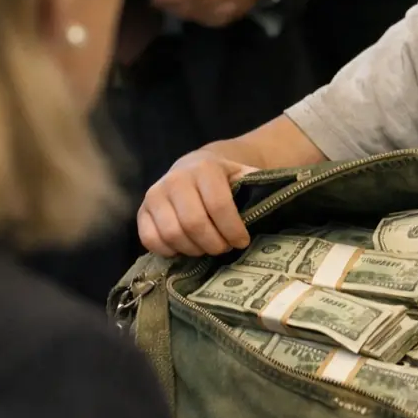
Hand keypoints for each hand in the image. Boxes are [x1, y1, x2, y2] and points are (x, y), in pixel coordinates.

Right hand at [138, 149, 255, 255]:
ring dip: (194, 249)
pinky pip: (150, 240)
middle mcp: (176, 179)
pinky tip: (186, 248)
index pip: (218, 204)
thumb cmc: (224, 177)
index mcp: (204, 168)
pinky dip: (169, 251)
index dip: (232, 228)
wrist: (194, 167)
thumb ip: (256, 185)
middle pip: (194, 223)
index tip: (242, 241)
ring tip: (208, 248)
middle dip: (214, 243)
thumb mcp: (243, 174)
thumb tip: (276, 197)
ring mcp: (155, 195)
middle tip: (225, 249)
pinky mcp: (141, 211)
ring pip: (172, 234)